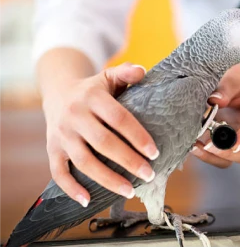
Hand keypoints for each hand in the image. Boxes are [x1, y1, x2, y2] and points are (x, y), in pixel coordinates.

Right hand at [42, 63, 158, 206]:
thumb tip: (143, 71)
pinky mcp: (52, 149)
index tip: (155, 153)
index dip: (138, 136)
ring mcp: (62, 134)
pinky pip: (58, 172)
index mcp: (92, 97)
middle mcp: (75, 116)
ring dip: (107, 179)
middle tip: (149, 174)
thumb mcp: (108, 77)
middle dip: (128, 161)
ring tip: (130, 190)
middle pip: (104, 143)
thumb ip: (125, 73)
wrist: (58, 93)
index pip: (119, 119)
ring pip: (84, 161)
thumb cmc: (93, 89)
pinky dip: (71, 188)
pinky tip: (88, 200)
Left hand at [190, 63, 239, 167]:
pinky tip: (191, 143)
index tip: (232, 143)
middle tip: (206, 144)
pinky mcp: (221, 142)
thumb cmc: (237, 78)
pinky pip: (215, 155)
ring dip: (211, 156)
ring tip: (194, 146)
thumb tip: (215, 101)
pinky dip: (203, 153)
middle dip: (226, 153)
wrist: (235, 82)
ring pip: (229, 159)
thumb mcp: (234, 77)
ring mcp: (235, 139)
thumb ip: (225, 87)